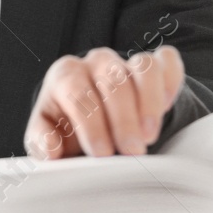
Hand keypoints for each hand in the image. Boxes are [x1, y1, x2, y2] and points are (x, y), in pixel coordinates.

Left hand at [23, 45, 183, 159]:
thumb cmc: (68, 127)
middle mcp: (96, 61)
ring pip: (143, 67)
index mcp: (65, 74)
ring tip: (150, 136)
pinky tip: (167, 107)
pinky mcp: (155, 64)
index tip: (102, 153)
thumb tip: (51, 147)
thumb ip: (42, 143)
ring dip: (149, 102)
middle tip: (131, 152)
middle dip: (123, 119)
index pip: (77, 92)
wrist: (92, 117)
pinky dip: (170, 82)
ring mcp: (127, 59)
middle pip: (113, 80)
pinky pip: (167, 62)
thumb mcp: (49, 136)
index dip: (90, 124)